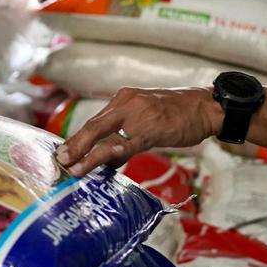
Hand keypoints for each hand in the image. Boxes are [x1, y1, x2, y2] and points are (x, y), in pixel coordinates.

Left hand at [55, 86, 220, 176]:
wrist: (207, 107)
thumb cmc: (179, 114)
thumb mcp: (147, 117)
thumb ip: (126, 135)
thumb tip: (107, 160)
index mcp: (123, 98)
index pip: (95, 121)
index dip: (78, 138)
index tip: (65, 152)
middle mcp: (125, 103)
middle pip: (92, 126)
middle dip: (74, 145)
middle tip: (59, 159)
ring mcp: (137, 115)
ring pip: (103, 136)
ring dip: (85, 154)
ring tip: (72, 168)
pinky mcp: (149, 130)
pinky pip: (123, 145)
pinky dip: (106, 157)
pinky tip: (96, 166)